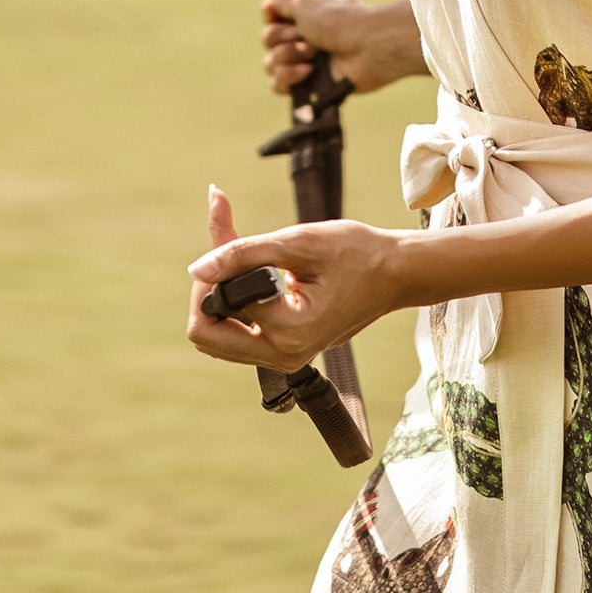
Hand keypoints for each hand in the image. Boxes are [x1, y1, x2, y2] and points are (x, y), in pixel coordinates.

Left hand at [187, 182, 417, 374]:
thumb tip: (197, 268)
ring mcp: (284, 357)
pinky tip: (245, 268)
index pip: (213, 311)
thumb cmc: (355, 253)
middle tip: (224, 250)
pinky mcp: (285, 349)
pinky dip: (235, 302)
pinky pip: (240, 333)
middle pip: (207, 337)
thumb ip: (242, 253)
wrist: (394, 274)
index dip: (213, 272)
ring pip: (219, 338)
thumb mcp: (297, 242)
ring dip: (219, 296)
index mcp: (288, 333)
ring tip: (235, 252)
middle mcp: (284, 355)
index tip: (231, 235)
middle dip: (206, 292)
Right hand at [259, 0, 422, 95]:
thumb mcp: (306, 2)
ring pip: (270, 63)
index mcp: (306, 12)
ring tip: (310, 53)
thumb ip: (284, 2)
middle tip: (301, 35)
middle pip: (268, 40)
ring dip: (286, 56)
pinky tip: (307, 71)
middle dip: (280, 37)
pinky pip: (278, 84)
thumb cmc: (338, 19)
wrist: (366, 47)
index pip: (272, 16)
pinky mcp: (309, 84)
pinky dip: (288, 76)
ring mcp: (306, 61)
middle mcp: (305, 35)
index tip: (273, 12)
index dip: (271, 15)